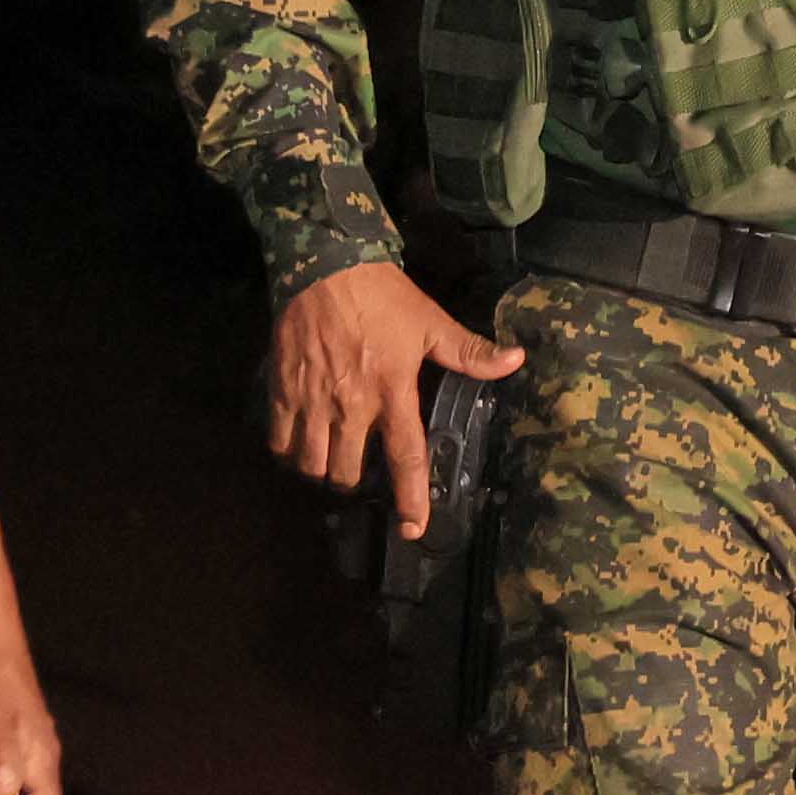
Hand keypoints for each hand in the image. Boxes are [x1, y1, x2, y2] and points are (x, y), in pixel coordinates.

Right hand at [267, 254, 524, 536]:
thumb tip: (516, 361)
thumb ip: (469, 352)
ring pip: (311, 464)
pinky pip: (280, 441)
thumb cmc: (382, 296)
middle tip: (359, 469)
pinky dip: (288, 450)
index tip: (412, 528)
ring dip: (321, 470)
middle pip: (347, 473)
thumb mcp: (429, 322)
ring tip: (329, 459)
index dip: (410, 498)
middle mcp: (351, 405)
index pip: (405, 457)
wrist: (324, 266)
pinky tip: (297, 443)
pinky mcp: (284, 390)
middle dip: (354, 481)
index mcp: (392, 391)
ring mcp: (314, 401)